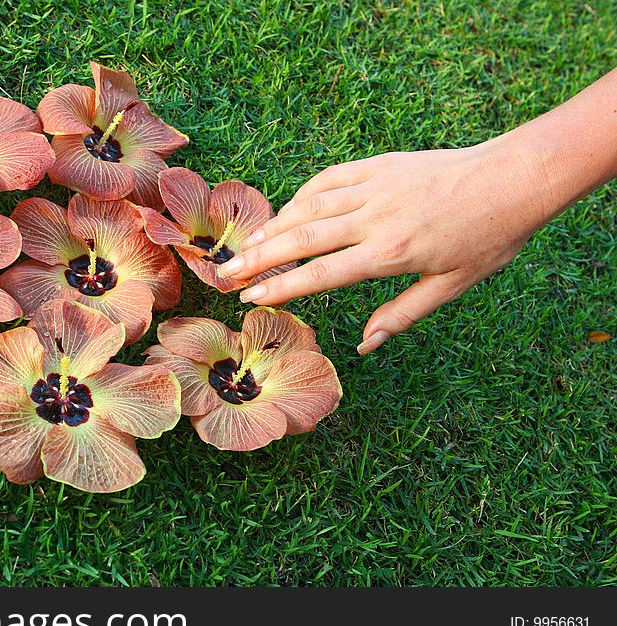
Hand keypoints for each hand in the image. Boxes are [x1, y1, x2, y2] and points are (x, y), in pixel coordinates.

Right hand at [219, 139, 557, 353]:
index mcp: (391, 252)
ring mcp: (374, 186)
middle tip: (224, 273)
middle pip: (301, 238)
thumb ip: (401, 314)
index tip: (249, 297)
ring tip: (244, 247)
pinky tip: (286, 213)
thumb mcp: (451, 286)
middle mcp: (375, 217)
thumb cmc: (487, 238)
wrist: (514, 178)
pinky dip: (301, 197)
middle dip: (258, 258)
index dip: (281, 287)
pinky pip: (327, 179)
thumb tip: (365, 346)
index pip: (321, 272)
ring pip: (308, 206)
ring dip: (272, 227)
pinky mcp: (378, 165)